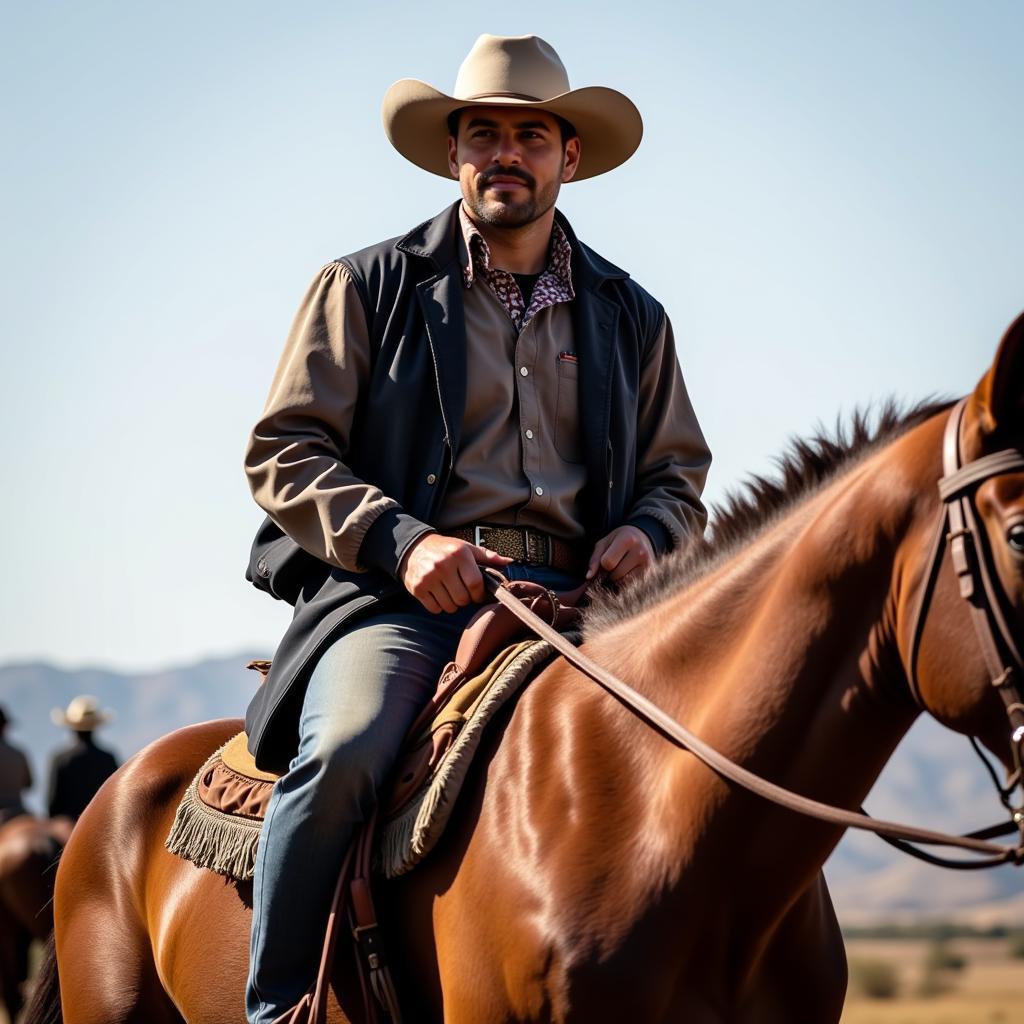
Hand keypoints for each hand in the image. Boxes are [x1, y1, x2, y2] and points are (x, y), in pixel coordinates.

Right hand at [398, 534, 512, 612]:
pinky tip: (439, 595)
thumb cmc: (445, 549)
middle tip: (462, 592)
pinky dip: (439, 607)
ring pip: (450, 606)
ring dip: (453, 604)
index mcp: (458, 554)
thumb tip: (508, 561)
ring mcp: (429, 578)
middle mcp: (443, 565)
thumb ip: (487, 556)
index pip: (475, 583)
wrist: (414, 547)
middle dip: (466, 599)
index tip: (478, 594)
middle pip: (462, 598)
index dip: (479, 593)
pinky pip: (435, 609)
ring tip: (450, 593)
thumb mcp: (466, 548)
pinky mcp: (418, 588)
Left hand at [586, 525, 654, 582]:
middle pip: (616, 574)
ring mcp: (648, 564)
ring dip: (618, 579)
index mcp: (627, 539)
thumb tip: (588, 577)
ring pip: (624, 582)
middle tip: (614, 564)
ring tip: (621, 567)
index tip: (605, 560)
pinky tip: (627, 573)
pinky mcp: (651, 574)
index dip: (603, 565)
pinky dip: (626, 582)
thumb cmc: (618, 540)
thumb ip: (594, 559)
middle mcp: (640, 551)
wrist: (642, 537)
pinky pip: (632, 585)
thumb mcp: (604, 543)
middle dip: (610, 573)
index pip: (608, 562)